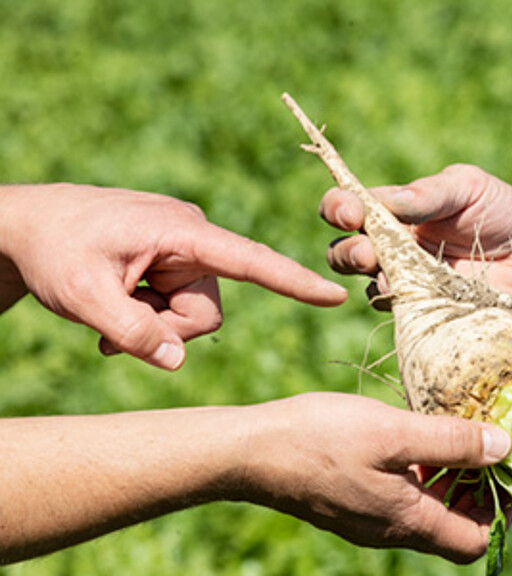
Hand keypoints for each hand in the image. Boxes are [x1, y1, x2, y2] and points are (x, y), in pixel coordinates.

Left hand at [0, 184, 346, 369]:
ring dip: (153, 326)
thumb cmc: (52, 249)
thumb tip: (177, 363)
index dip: (294, 282)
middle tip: (114, 334)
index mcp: (182, 231)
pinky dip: (151, 318)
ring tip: (109, 317)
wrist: (26, 226)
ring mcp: (184, 251)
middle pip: (209, 311)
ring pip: (194, 314)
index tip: (334, 295)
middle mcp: (193, 238)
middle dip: (167, 330)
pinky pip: (179, 305)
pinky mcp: (174, 261)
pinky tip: (115, 310)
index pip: (249, 261)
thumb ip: (133, 332)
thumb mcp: (82, 296)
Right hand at [233, 393, 511, 563]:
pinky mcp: (352, 501)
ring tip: (449, 433)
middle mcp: (391, 529)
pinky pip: (401, 497)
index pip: (477, 540)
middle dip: (478, 487)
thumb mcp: (394, 433)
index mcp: (408, 521)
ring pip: (428, 509)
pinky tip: (411, 436)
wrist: (250, 450)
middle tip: (481, 443)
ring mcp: (369, 518)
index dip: (502, 508)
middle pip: (456, 525)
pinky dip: (418, 472)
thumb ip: (451, 442)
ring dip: (448, 476)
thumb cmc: (320, 439)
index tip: (506, 466)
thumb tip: (504, 447)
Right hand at [320, 164, 511, 304]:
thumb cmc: (502, 211)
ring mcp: (408, 283)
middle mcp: (393, 248)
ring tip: (391, 277)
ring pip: (368, 286)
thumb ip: (429, 192)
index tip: (350, 213)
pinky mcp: (428, 311)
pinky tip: (418, 300)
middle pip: (345, 252)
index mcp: (395, 211)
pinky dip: (404, 307)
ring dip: (372, 281)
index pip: (349, 207)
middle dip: (348, 252)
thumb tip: (386, 201)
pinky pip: (402, 314)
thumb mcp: (468, 187)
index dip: (339, 208)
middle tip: (367, 253)